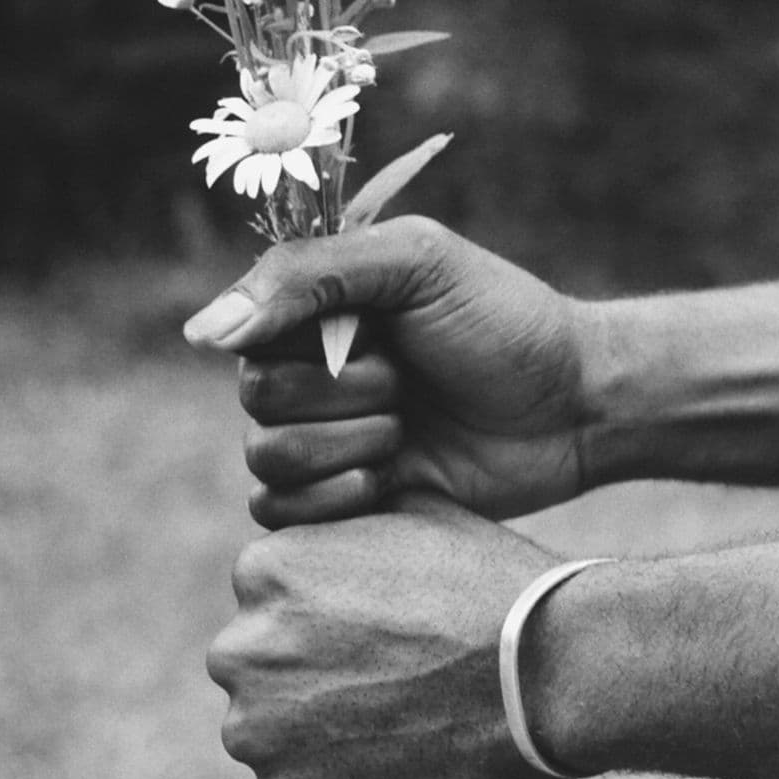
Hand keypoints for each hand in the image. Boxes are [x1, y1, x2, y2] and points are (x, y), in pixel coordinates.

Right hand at [184, 217, 591, 527]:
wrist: (578, 408)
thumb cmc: (508, 323)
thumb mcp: (418, 263)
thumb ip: (308, 276)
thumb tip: (199, 333)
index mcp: (317, 309)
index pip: (246, 333)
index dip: (312, 346)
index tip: (382, 337)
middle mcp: (310, 370)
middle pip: (255, 400)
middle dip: (342, 396)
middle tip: (408, 383)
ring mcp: (327, 436)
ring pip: (266, 458)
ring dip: (347, 445)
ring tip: (409, 430)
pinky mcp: (348, 497)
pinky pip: (281, 515)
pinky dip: (331, 501)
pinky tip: (388, 481)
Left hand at [209, 492, 563, 778]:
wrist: (551, 673)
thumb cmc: (495, 588)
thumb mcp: (420, 516)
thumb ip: (353, 526)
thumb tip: (339, 527)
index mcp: (264, 568)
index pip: (273, 598)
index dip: (331, 616)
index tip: (382, 630)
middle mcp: (241, 647)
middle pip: (265, 664)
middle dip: (314, 674)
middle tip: (392, 680)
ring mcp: (258, 726)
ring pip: (276, 730)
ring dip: (322, 730)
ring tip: (402, 722)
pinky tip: (403, 757)